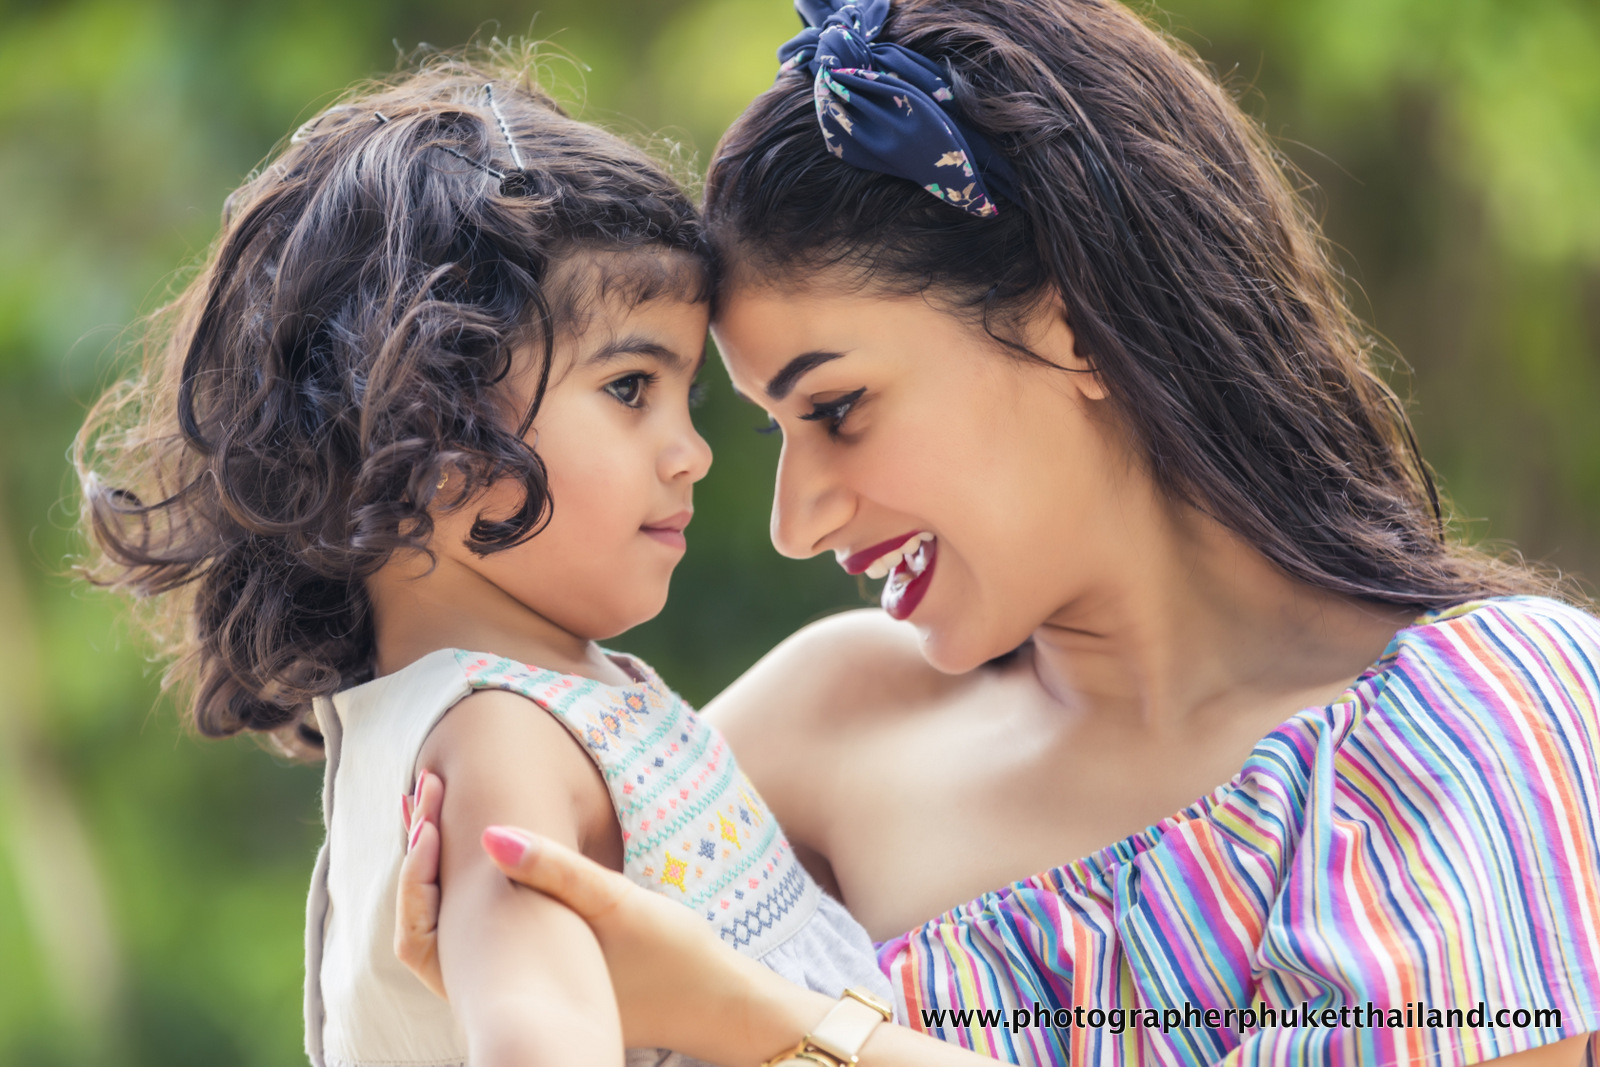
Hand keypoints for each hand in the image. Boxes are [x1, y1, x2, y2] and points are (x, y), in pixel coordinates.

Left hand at [395, 771, 830, 1062]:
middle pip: (434, 922)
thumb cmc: (671, 955)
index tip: (426, 802)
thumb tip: (488, 833)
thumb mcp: (616, 902)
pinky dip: (478, 892)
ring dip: (451, 871)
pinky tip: (491, 853)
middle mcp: (508, 991)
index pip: (428, 918)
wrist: (716, 1006)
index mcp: (513, 974)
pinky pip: (490, 936)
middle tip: (425, 793)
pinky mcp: (547, 985)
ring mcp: (526, 993)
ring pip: (459, 928)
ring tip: (443, 812)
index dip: (418, 858)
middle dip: (426, 856)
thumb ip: (554, 868)